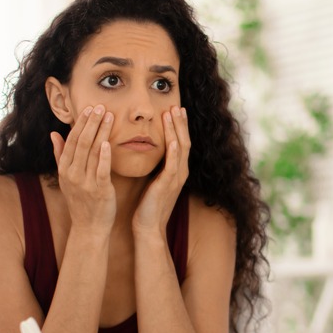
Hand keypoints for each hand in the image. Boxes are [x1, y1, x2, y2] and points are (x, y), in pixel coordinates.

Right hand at [50, 104, 115, 232]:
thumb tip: (54, 133)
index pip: (72, 140)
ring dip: (100, 132)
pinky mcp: (99, 190)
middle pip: (82, 142)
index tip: (90, 107)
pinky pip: (100, 170)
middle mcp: (72, 174)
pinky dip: (103, 156)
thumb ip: (60, 155)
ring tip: (109, 116)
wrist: (89, 227)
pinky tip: (107, 142)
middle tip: (100, 106)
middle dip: (91, 122)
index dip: (81, 123)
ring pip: (92, 152)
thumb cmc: (81, 201)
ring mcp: (85, 182)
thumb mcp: (67, 178)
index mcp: (65, 169)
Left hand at [132, 106, 189, 236]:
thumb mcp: (154, 181)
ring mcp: (176, 178)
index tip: (174, 110)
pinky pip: (173, 165)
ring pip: (180, 148)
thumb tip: (149, 152)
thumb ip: (156, 167)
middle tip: (177, 105)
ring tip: (173, 114)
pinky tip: (172, 139)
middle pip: (184, 141)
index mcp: (176, 171)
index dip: (178, 126)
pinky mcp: (168, 185)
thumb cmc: (148, 206)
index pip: (180, 143)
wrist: (148, 227)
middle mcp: (180, 172)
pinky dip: (174, 151)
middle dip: (180, 123)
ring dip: (177, 130)